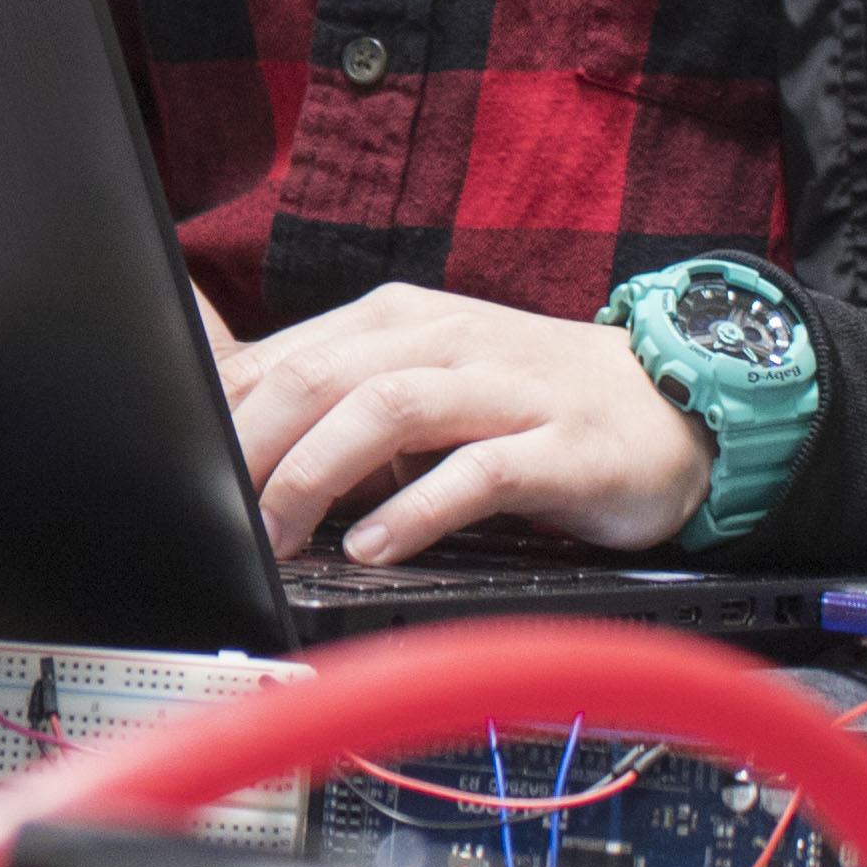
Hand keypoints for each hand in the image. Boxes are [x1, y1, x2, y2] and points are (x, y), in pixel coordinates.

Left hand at [230, 283, 714, 562]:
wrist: (675, 402)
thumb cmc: (530, 399)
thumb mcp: (426, 382)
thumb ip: (344, 405)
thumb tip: (243, 448)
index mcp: (400, 321)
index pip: (289, 356)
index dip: (230, 416)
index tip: (191, 475)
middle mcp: (446, 340)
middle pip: (323, 376)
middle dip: (260, 447)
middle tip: (228, 515)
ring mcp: (506, 387)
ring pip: (388, 409)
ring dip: (320, 473)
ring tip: (283, 532)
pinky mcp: (560, 444)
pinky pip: (476, 471)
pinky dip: (415, 509)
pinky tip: (376, 545)